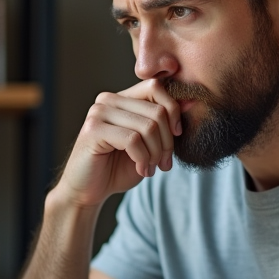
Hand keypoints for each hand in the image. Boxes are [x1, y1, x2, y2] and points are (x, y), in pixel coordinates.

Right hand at [55, 79, 181, 208]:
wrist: (88, 192)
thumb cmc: (117, 168)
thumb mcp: (149, 144)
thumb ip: (165, 124)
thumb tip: (191, 102)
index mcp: (122, 98)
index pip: (156, 87)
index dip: (173, 111)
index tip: (177, 136)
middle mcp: (108, 100)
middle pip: (157, 110)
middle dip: (167, 142)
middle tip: (164, 163)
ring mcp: (99, 113)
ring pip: (147, 126)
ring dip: (156, 153)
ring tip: (150, 168)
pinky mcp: (93, 130)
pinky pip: (132, 140)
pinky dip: (142, 158)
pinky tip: (141, 169)